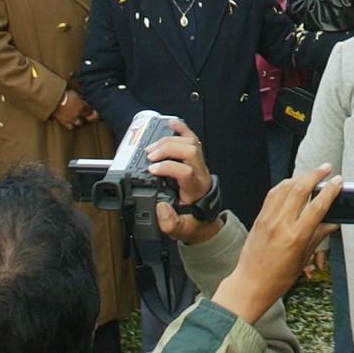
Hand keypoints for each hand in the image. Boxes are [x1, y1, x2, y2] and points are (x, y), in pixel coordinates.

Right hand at [52, 89, 91, 130]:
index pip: (90, 109)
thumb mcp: (74, 93)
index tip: (90, 109)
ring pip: (80, 124)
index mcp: (82, 105)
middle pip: (87, 117)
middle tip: (87, 115)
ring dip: (80, 122)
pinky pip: (71, 127)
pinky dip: (72, 126)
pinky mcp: (65, 122)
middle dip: (88, 116)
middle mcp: (78, 113)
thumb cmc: (64, 95)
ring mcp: (72, 118)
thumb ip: (79, 98)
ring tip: (79, 120)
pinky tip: (71, 123)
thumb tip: (82, 100)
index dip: (91, 109)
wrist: (54, 100)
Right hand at [149, 120, 220, 244]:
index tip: (151, 170)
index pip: (186, 172)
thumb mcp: (180, 230)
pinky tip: (171, 124)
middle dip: (168, 149)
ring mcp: (200, 164)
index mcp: (195, 189)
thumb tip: (161, 208)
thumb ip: (170, 223)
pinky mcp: (196, 158)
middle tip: (149, 156)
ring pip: (191, 142)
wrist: (204, 219)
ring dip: (171, 140)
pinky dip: (182, 129)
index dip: (168, 167)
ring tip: (152, 148)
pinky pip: (192, 139)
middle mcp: (200, 173)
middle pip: (190, 151)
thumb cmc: (191, 221)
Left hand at [211, 166, 341, 326]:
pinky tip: (292, 183)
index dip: (330, 190)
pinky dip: (285, 184)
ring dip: (300, 176)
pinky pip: (273, 194)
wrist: (249, 284)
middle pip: (300, 189)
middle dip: (316, 174)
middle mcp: (281, 225)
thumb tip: (332, 223)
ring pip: (285, 187)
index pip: (317, 206)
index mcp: (296, 238)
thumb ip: (318, 237)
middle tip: (327, 168)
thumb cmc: (277, 279)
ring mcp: (268, 219)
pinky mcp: (259, 218)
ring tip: (312, 174)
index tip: (338, 181)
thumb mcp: (303, 260)